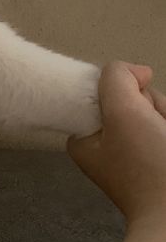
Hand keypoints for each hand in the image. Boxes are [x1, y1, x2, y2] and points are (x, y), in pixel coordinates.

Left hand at [68, 61, 165, 226]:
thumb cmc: (150, 170)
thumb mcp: (122, 111)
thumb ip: (117, 77)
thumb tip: (135, 71)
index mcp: (84, 139)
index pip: (105, 92)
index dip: (128, 95)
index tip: (135, 112)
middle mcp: (106, 148)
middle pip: (135, 102)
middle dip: (154, 108)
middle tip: (156, 132)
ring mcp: (136, 157)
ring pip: (156, 114)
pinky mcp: (158, 165)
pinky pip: (164, 128)